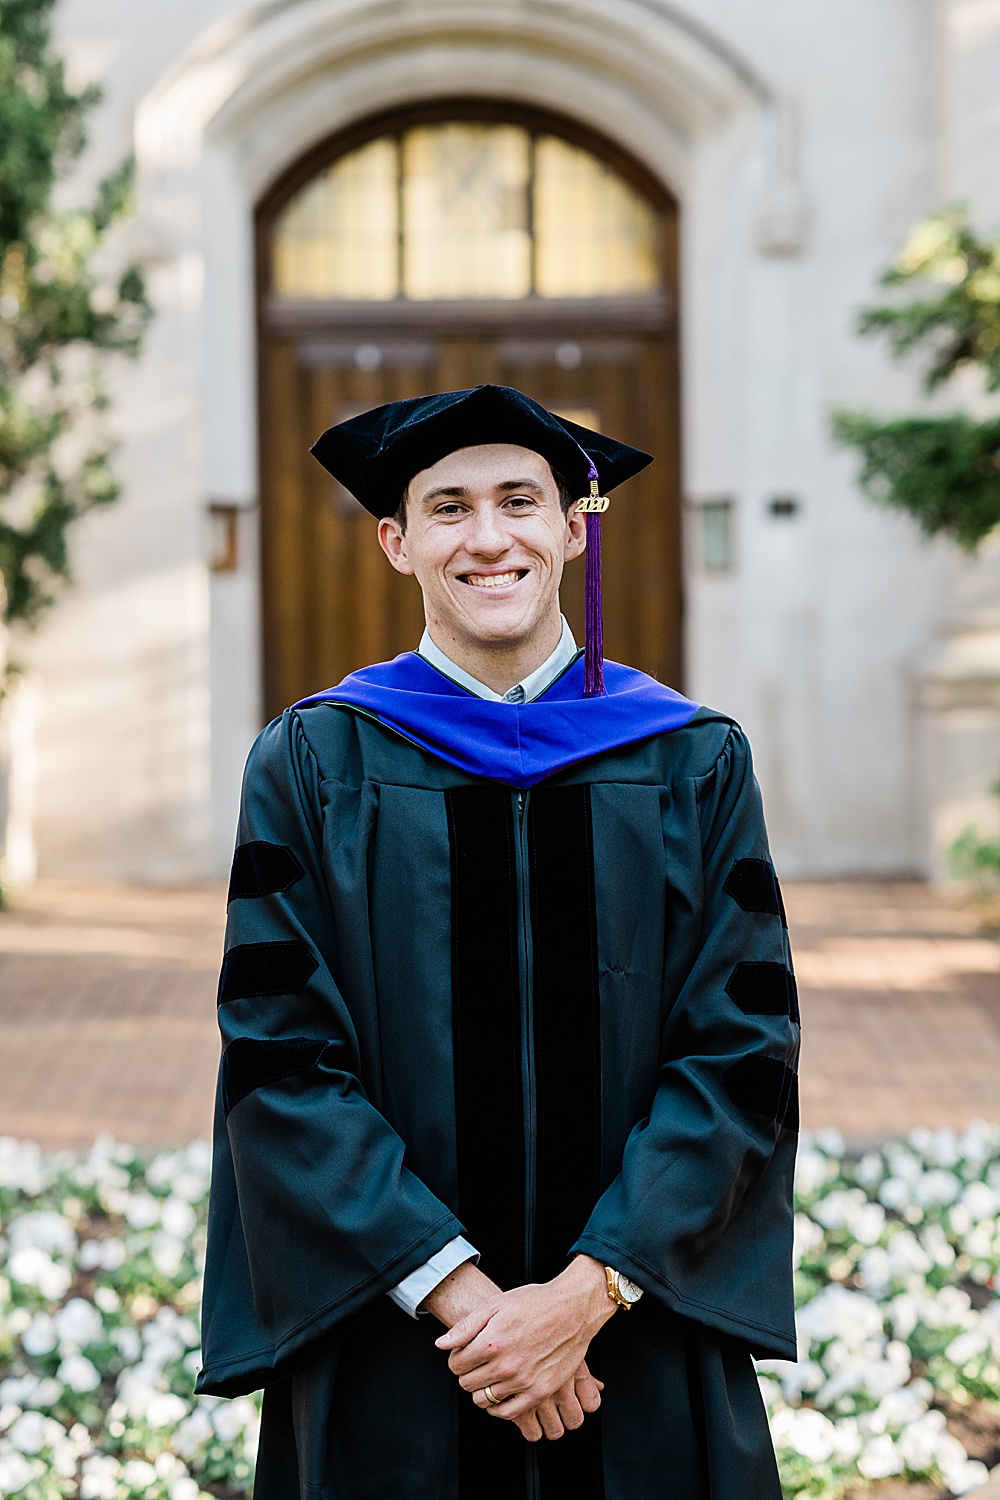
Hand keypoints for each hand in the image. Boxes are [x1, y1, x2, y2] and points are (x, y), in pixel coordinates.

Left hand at [434, 1255, 614, 1436]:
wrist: (572, 1309)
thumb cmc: (535, 1303)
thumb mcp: (496, 1304)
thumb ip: (466, 1326)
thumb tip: (442, 1344)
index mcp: (492, 1343)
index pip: (456, 1365)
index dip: (457, 1358)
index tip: (465, 1353)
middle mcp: (506, 1366)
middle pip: (467, 1384)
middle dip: (468, 1373)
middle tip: (478, 1362)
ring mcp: (523, 1382)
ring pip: (484, 1400)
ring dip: (483, 1388)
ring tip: (491, 1374)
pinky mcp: (539, 1392)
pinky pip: (508, 1413)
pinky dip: (499, 1407)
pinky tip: (501, 1393)